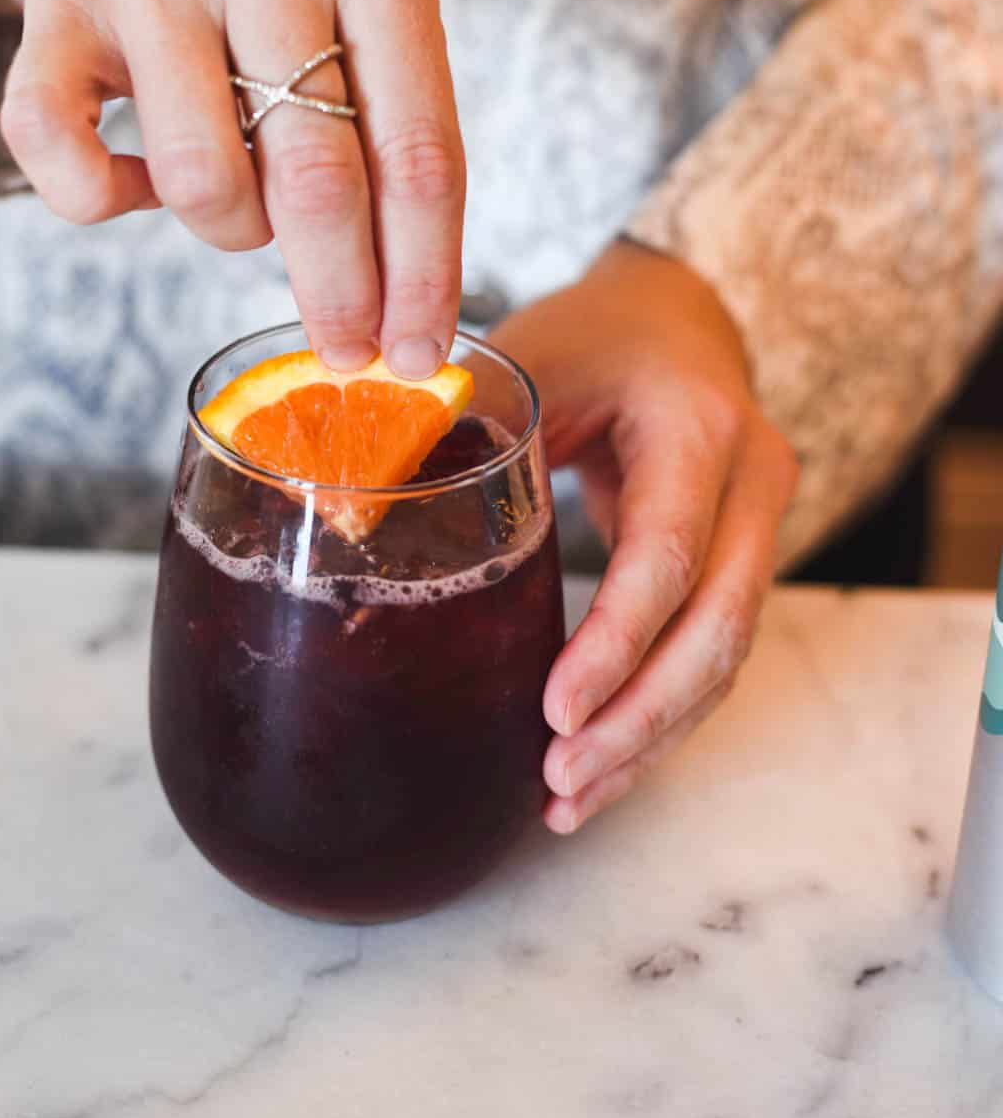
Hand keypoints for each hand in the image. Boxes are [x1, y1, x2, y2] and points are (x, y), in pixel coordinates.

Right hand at [0, 0, 464, 377]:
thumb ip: (387, 108)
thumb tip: (403, 292)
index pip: (418, 149)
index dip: (424, 273)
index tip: (420, 352)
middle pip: (319, 181)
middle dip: (340, 295)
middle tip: (348, 350)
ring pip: (204, 184)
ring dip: (228, 231)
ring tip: (235, 200)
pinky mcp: (54, 10)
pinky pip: (72, 168)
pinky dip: (109, 202)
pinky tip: (137, 177)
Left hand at [491, 240, 796, 832]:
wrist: (677, 320)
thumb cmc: (593, 334)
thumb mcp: (530, 357)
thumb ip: (461, 424)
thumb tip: (356, 505)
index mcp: (695, 421)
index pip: (667, 549)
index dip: (616, 640)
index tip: (554, 711)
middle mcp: (750, 475)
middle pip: (718, 623)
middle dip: (639, 715)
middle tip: (560, 775)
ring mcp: (761, 522)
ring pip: (726, 655)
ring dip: (652, 735)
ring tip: (570, 797)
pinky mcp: (744, 562)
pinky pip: (714, 652)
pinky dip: (660, 714)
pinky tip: (600, 763)